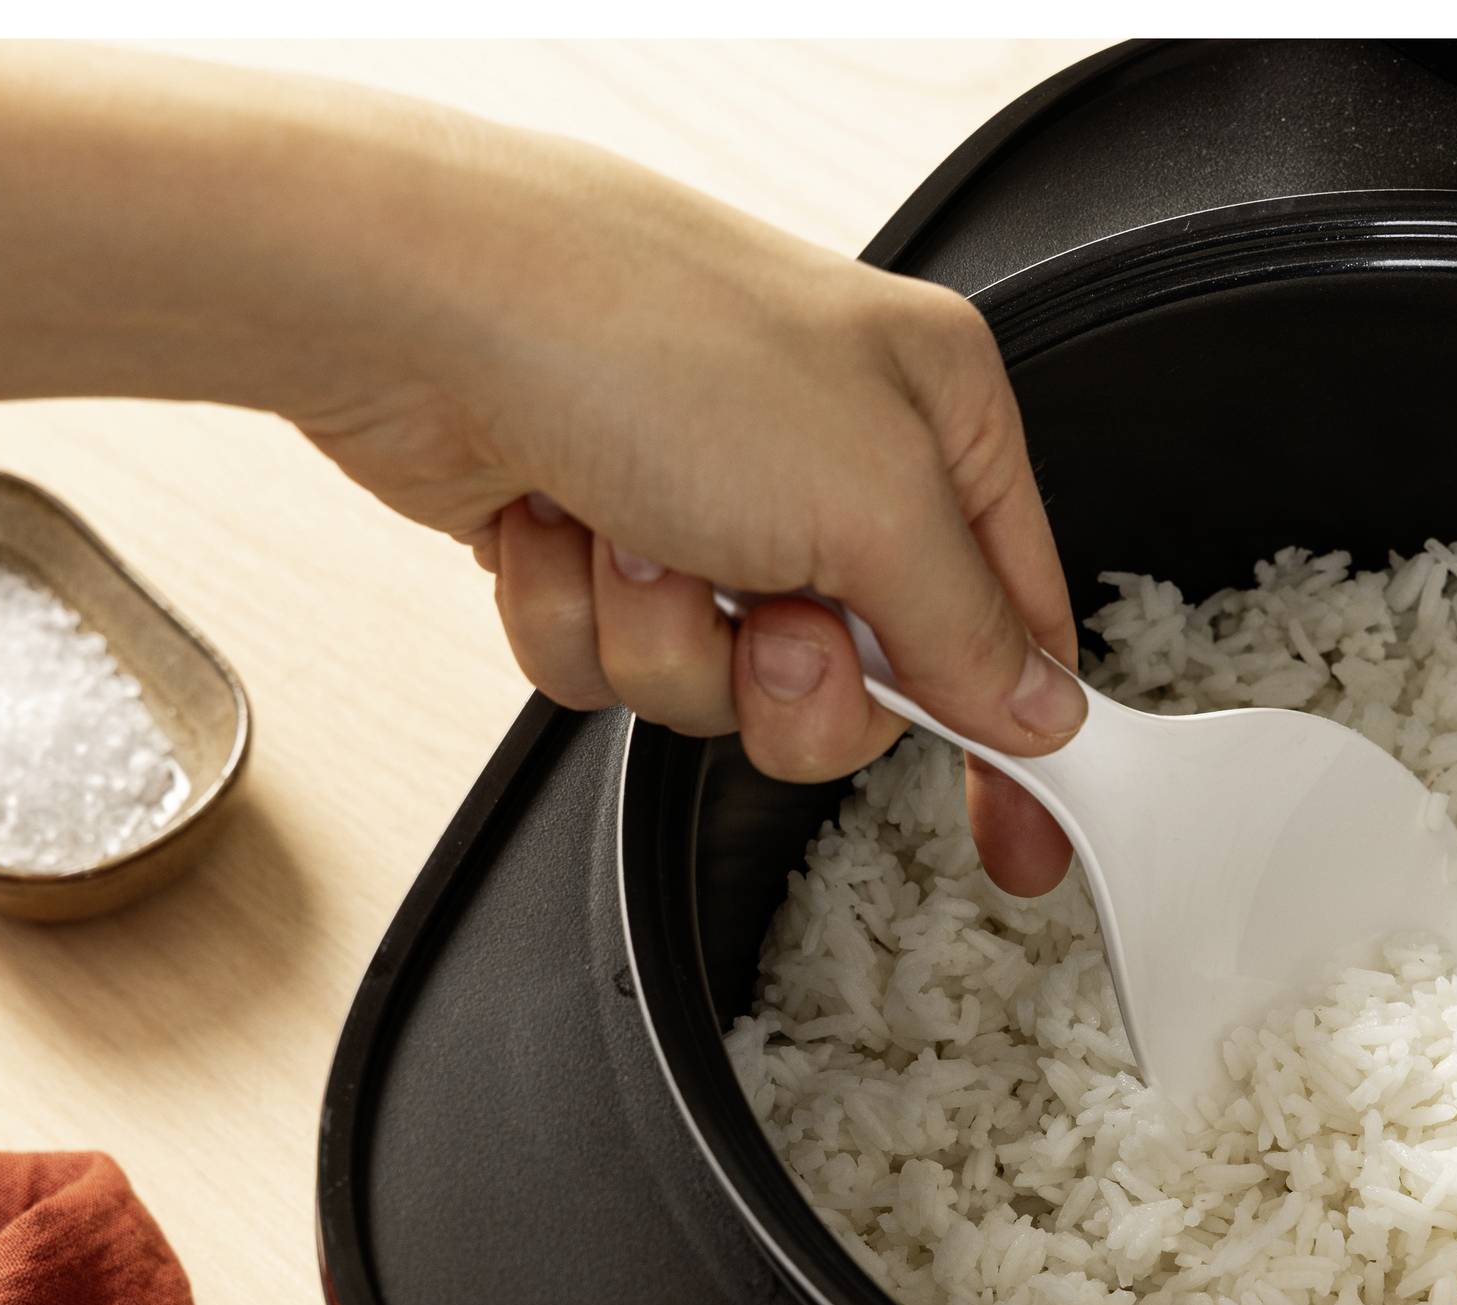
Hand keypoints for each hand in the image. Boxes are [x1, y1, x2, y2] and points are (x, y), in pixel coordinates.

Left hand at [291, 141, 1078, 894]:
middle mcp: (827, 454)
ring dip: (666, 641)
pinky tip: (562, 528)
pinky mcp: (596, 538)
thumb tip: (1039, 711)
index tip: (1017, 845)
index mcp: (933, 412)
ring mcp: (705, 498)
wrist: (417, 307)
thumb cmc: (648, 341)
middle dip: (790, 680)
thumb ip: (969, 627)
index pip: (1016, 613)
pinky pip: (615, 664)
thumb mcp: (872, 499)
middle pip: (859, 681)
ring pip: (721, 686)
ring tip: (636, 537)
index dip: (1015, 735)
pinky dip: (578, 618)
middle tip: (766, 623)